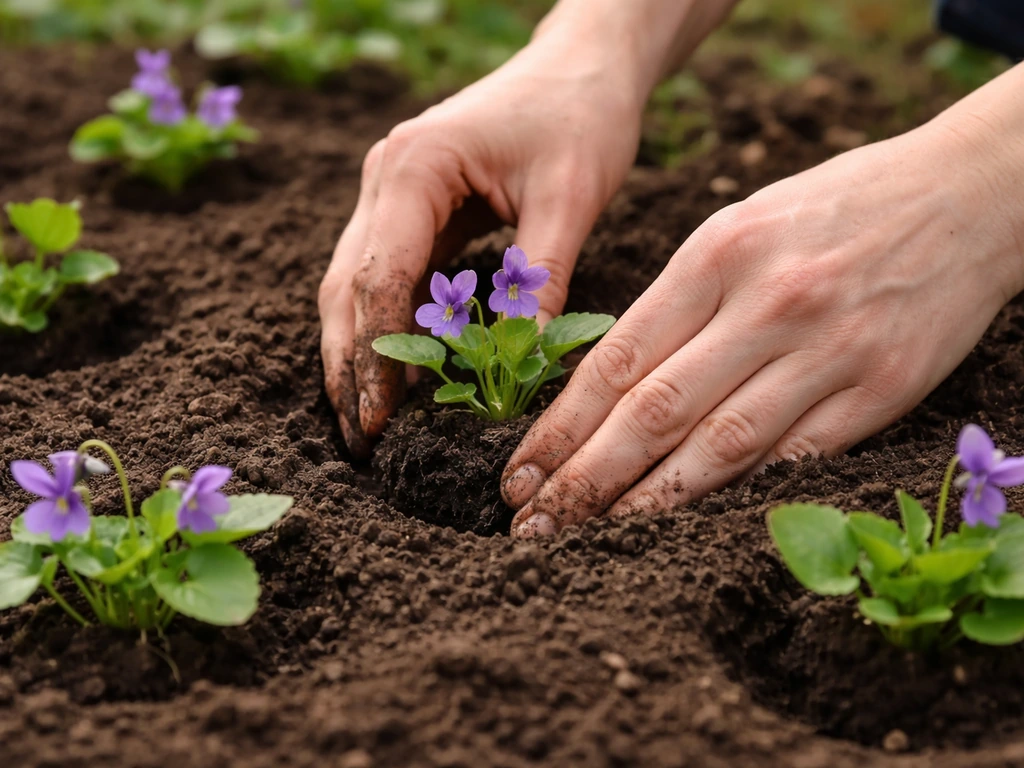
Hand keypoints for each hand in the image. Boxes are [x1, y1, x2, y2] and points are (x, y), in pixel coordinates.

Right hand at [318, 33, 643, 456]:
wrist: (584, 63)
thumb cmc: (580, 113)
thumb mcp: (572, 196)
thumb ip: (540, 280)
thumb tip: (521, 368)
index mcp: (414, 166)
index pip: (380, 276)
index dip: (378, 355)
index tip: (382, 419)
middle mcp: (385, 179)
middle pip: (348, 288)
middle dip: (350, 367)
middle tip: (362, 440)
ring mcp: (391, 194)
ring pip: (356, 287)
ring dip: (357, 354)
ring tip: (366, 423)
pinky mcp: (412, 209)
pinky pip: (387, 278)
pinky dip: (386, 328)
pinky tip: (396, 375)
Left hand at [502, 110, 1023, 536]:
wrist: (968, 193)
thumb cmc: (836, 206)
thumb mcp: (739, 225)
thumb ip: (679, 300)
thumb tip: (611, 385)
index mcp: (718, 253)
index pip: (619, 359)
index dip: (561, 426)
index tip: (519, 471)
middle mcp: (768, 304)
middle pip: (656, 411)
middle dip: (585, 477)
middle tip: (534, 523)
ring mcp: (829, 351)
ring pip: (721, 446)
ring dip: (648, 502)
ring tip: (591, 538)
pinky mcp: (882, 390)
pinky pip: (796, 458)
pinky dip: (736, 496)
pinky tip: (687, 526)